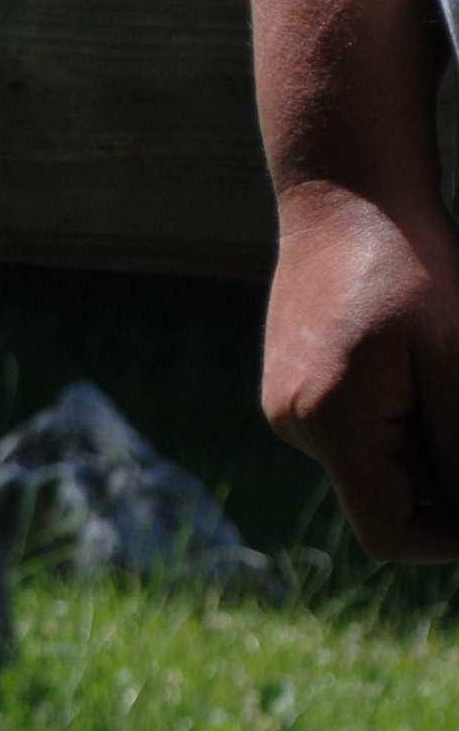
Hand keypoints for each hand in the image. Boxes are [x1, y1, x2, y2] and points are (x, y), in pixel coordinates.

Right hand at [262, 183, 458, 558]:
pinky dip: (403, 418)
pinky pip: (358, 432)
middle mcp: (297, 426)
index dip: (452, 538)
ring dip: (427, 445)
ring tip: (447, 375)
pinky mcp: (294, 388)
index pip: (390, 533)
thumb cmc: (410, 261)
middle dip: (447, 483)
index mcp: (330, 421)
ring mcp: (288, 409)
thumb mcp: (454, 353)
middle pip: (385, 502)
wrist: (343, 192)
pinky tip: (421, 365)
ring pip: (376, 466)